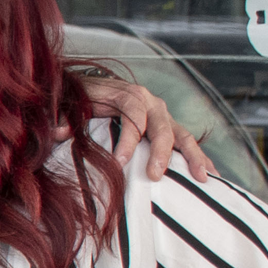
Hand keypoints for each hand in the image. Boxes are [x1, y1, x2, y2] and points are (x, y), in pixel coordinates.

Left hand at [70, 76, 212, 182]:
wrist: (95, 89)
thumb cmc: (83, 101)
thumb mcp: (71, 107)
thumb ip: (64, 118)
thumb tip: (56, 131)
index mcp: (128, 94)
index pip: (133, 114)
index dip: (128, 138)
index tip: (120, 162)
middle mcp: (151, 102)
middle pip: (161, 126)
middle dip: (160, 152)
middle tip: (154, 176)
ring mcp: (163, 115)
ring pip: (182, 134)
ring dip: (193, 156)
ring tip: (202, 177)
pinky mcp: (170, 127)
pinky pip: (187, 142)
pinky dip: (200, 158)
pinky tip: (211, 174)